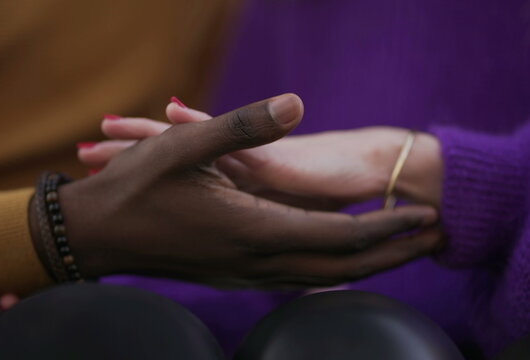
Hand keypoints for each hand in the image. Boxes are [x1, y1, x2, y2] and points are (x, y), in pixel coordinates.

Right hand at [45, 94, 440, 287]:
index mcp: (254, 229)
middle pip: (342, 268)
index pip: (341, 238)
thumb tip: (294, 101)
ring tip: (400, 250)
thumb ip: (243, 125)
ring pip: (321, 279)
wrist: (95, 235)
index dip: (388, 228)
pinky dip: (330, 272)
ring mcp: (244, 274)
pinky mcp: (233, 275)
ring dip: (366, 265)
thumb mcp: (185, 144)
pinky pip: (296, 281)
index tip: (425, 215)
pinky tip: (339, 264)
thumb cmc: (135, 187)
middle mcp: (256, 262)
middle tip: (433, 240)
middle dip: (392, 255)